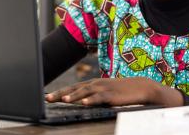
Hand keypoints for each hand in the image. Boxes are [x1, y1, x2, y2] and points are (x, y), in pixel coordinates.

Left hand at [45, 77, 182, 106]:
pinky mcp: (112, 94)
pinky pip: (99, 97)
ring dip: (73, 96)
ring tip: (62, 100)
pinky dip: (91, 100)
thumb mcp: (104, 93)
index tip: (47, 96)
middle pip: (74, 88)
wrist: (141, 87)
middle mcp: (96, 84)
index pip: (72, 87)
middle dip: (60, 93)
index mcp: (93, 83)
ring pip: (85, 91)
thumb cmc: (121, 92)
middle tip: (48, 98)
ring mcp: (103, 88)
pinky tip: (84, 103)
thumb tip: (80, 102)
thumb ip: (93, 96)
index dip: (60, 91)